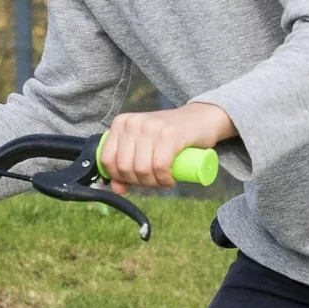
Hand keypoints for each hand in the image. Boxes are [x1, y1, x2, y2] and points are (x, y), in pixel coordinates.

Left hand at [101, 102, 234, 188]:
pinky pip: (160, 166)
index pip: (107, 159)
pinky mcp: (169, 134)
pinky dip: (165, 179)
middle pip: (125, 167)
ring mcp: (151, 127)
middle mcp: (134, 122)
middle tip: (153, 182)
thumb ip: (126, 165)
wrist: (201, 119)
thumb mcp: (143, 147)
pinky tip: (170, 180)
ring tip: (163, 181)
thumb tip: (115, 189)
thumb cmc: (170, 136)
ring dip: (154, 183)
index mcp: (121, 123)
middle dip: (139, 183)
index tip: (134, 180)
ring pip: (142, 169)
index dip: (119, 177)